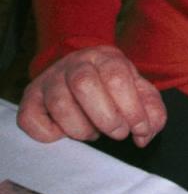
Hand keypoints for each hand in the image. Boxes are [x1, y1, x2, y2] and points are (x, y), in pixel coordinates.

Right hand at [17, 46, 166, 148]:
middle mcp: (74, 64)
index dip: (131, 109)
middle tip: (117, 132)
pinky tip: (65, 131)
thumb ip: (152, 111)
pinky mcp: (29, 99)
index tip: (139, 129)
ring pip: (59, 105)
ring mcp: (48, 80)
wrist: (82, 72)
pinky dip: (50, 134)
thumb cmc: (114, 86)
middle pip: (84, 85)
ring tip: (93, 132)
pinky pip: (31, 119)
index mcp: (104, 58)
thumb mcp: (139, 91)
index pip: (116, 77)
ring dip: (81, 129)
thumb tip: (145, 135)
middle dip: (106, 118)